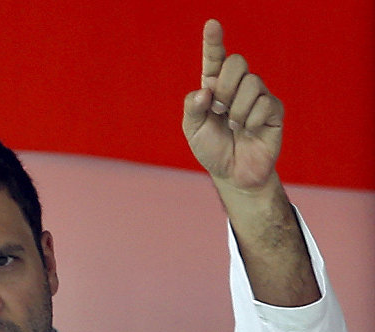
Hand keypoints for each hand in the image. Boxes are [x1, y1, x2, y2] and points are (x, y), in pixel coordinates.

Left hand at [182, 20, 282, 192]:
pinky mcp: (274, 110)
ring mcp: (258, 96)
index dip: (213, 41)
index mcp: (214, 87)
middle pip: (237, 62)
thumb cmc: (212, 149)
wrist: (233, 173)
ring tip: (234, 126)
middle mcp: (237, 87)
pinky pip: (265, 103)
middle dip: (225, 85)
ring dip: (237, 109)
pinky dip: (251, 121)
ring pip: (252, 82)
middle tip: (219, 109)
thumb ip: (192, 108)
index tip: (211, 24)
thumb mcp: (193, 130)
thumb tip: (205, 90)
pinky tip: (249, 131)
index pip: (215, 59)